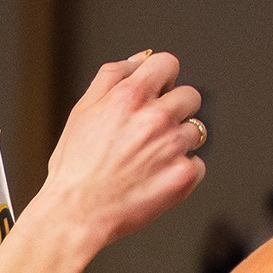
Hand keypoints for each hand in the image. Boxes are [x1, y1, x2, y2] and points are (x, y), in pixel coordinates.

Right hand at [42, 52, 205, 250]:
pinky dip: (182, 169)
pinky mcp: (183, 175)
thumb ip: (112, 76)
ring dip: (178, 140)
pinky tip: (156, 177)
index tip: (157, 90)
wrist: (77, 212)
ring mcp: (173, 147)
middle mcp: (156, 117)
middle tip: (152, 129)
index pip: (168, 64)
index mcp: (130, 96)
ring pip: (196, 130)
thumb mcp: (82, 110)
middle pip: (191, 95)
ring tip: (149, 158)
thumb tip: (140, 59)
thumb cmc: (75, 166)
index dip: (163, 76)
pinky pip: (198, 164)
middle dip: (175, 108)